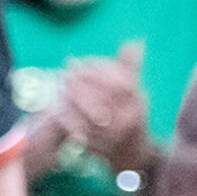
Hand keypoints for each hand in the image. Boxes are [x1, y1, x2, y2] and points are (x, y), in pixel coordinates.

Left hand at [54, 45, 149, 175]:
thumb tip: (136, 42)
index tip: (77, 62)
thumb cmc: (130, 114)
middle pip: (105, 98)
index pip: (120, 83)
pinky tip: (56, 109)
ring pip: (92, 114)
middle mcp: (132, 118)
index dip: (97, 71)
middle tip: (64, 73)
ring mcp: (117, 135)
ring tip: (59, 88)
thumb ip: (129, 68)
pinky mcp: (102, 148)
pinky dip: (68, 119)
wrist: (134, 153)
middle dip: (82, 83)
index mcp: (139, 102)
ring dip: (73, 100)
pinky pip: (82, 131)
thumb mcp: (133, 92)